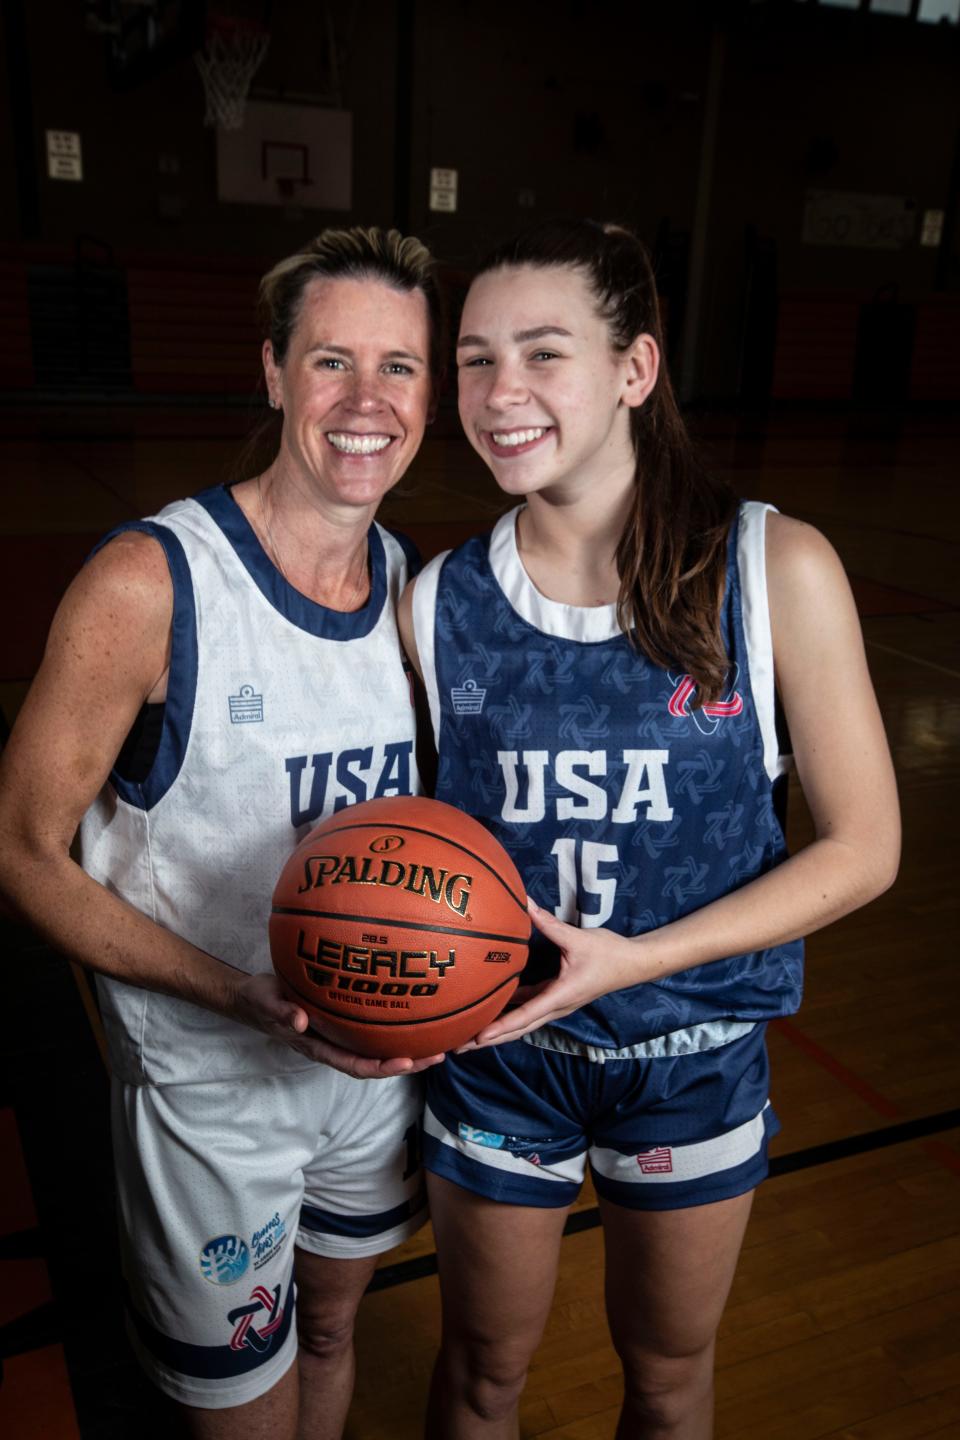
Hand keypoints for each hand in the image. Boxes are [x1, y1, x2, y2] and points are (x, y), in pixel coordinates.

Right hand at [232, 972, 444, 1077]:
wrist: (252, 997)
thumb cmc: (260, 1001)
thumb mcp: (266, 1002)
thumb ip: (280, 1012)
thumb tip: (299, 1021)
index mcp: (319, 1046)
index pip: (354, 1064)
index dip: (381, 1067)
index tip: (406, 1061)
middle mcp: (334, 1044)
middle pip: (375, 1062)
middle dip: (407, 1062)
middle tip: (438, 1056)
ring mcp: (339, 1034)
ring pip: (377, 1047)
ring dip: (407, 1049)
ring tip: (438, 1042)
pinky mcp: (342, 1020)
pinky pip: (372, 1028)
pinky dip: (394, 1027)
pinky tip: (416, 1014)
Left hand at [463, 899, 641, 1048]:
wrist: (633, 964)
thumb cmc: (608, 954)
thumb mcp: (577, 938)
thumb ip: (548, 923)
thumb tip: (525, 904)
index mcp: (560, 996)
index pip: (525, 1016)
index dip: (500, 1027)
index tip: (478, 1037)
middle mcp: (555, 1006)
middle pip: (518, 1028)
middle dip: (489, 1040)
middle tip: (459, 1048)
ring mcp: (556, 1004)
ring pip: (522, 1022)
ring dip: (498, 1030)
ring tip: (470, 1036)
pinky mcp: (557, 996)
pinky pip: (529, 1008)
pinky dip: (510, 1013)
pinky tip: (493, 1008)